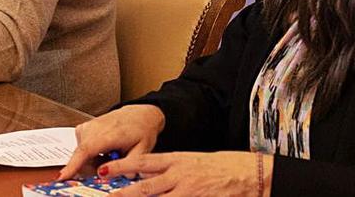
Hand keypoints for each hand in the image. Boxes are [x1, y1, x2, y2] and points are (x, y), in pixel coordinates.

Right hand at [59, 104, 165, 179]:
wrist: (138, 114)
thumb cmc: (141, 130)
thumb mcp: (143, 149)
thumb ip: (132, 164)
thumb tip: (124, 176)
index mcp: (108, 133)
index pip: (86, 151)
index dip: (73, 165)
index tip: (62, 176)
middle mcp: (93, 128)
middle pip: (82, 158)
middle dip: (93, 168)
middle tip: (112, 161)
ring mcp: (86, 127)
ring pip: (81, 156)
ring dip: (93, 162)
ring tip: (111, 153)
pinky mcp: (82, 129)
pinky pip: (81, 150)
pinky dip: (91, 155)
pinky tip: (104, 150)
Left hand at [101, 151, 270, 196]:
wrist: (250, 174)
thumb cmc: (222, 167)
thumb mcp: (191, 162)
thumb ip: (169, 170)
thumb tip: (146, 177)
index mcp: (176, 161)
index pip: (142, 163)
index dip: (121, 167)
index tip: (104, 171)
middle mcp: (179, 176)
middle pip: (145, 187)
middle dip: (123, 194)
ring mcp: (189, 192)